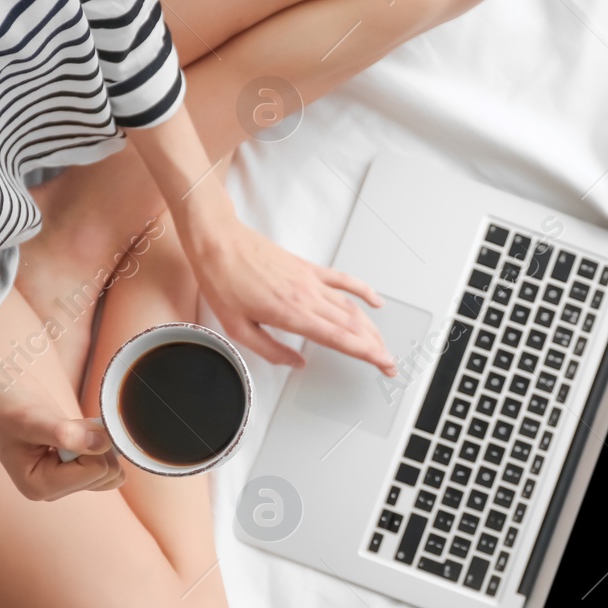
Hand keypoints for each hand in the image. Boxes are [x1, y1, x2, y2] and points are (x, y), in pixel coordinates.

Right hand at [0, 370, 124, 500]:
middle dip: (95, 445)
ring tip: (68, 429)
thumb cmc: (3, 408)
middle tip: (66, 427)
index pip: (96, 470)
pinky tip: (74, 431)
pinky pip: (104, 462)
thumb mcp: (33, 419)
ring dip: (97, 443)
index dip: (89, 443)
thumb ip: (67, 434)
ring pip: (109, 470)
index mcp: (41, 487)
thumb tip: (104, 445)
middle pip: (107, 474)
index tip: (64, 427)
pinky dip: (97, 442)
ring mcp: (64, 480)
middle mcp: (53, 489)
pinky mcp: (72, 467)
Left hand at [190, 215, 396, 373]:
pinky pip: (343, 280)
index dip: (367, 353)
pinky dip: (363, 290)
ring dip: (371, 327)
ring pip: (351, 307)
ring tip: (382, 343)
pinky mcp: (308, 268)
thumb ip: (271, 350)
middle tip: (388, 363)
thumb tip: (296, 363)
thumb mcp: (237, 328)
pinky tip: (375, 301)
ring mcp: (310, 281)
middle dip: (376, 346)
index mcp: (291, 315)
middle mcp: (307, 297)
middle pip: (352, 326)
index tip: (383, 364)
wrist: (219, 243)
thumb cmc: (223, 281)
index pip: (340, 338)